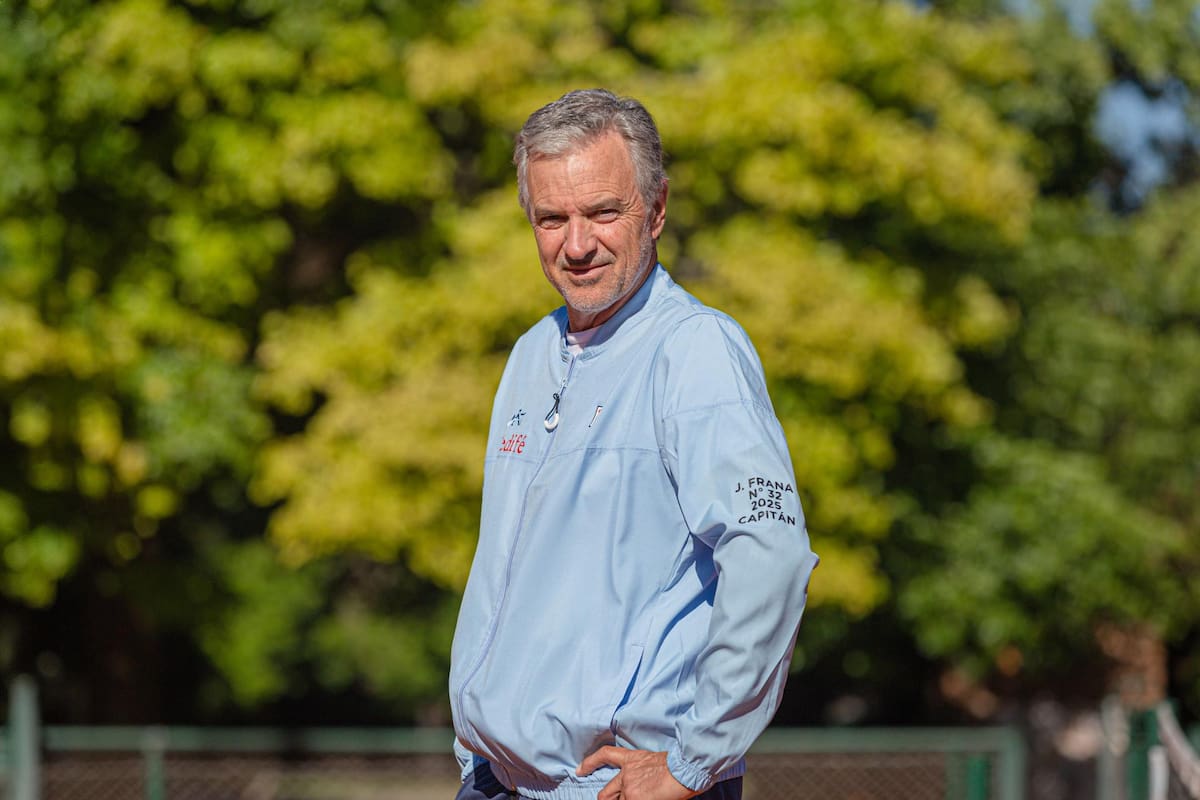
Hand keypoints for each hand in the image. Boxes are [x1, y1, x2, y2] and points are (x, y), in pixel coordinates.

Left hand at [576, 746, 698, 799]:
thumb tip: (642, 787)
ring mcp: (629, 789)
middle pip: (605, 794)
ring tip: (647, 796)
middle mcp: (626, 774)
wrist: (685, 769)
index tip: (579, 769)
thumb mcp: (655, 763)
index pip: (605, 755)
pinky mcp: (634, 799)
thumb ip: (641, 773)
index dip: (589, 763)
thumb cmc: (678, 766)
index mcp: (633, 759)